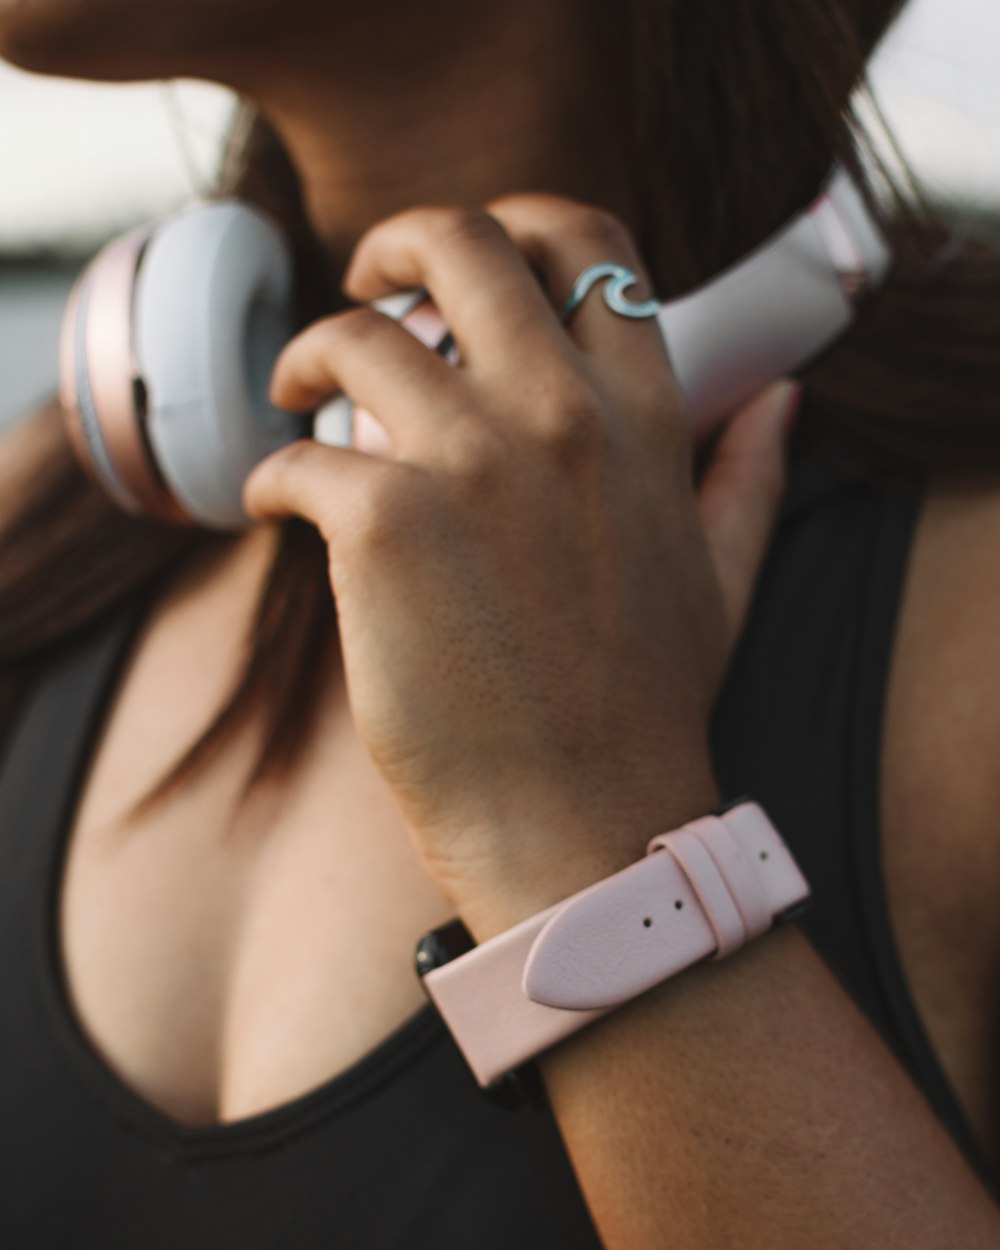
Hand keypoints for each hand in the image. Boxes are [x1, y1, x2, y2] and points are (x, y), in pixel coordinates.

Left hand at [242, 197, 799, 928]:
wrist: (582, 823)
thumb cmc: (644, 710)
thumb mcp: (722, 578)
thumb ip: (745, 475)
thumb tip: (784, 398)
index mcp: (641, 419)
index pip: (588, 244)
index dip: (518, 222)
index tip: (466, 265)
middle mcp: (561, 416)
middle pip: (461, 244)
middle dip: (396, 244)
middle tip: (363, 285)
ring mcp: (470, 464)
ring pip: (356, 337)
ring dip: (310, 353)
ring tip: (295, 393)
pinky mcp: (383, 528)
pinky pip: (299, 457)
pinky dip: (273, 473)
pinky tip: (279, 505)